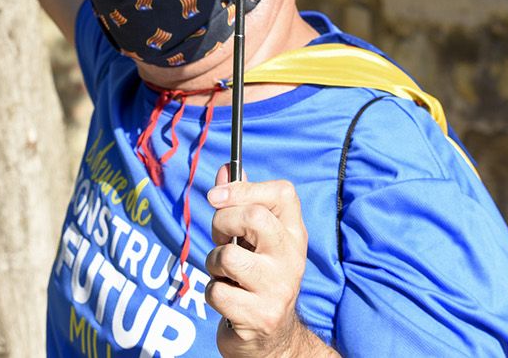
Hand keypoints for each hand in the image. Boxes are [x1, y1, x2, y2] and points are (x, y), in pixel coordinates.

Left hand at [205, 165, 328, 357]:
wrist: (272, 338)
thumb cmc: (257, 278)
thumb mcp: (255, 240)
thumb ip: (241, 203)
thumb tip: (224, 168)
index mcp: (294, 233)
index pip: (283, 193)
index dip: (244, 188)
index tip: (216, 196)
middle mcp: (293, 257)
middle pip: (254, 217)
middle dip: (222, 224)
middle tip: (222, 241)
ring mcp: (280, 288)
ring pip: (228, 257)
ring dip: (214, 264)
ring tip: (226, 275)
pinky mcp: (262, 315)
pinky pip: (217, 292)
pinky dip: (213, 294)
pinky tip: (229, 300)